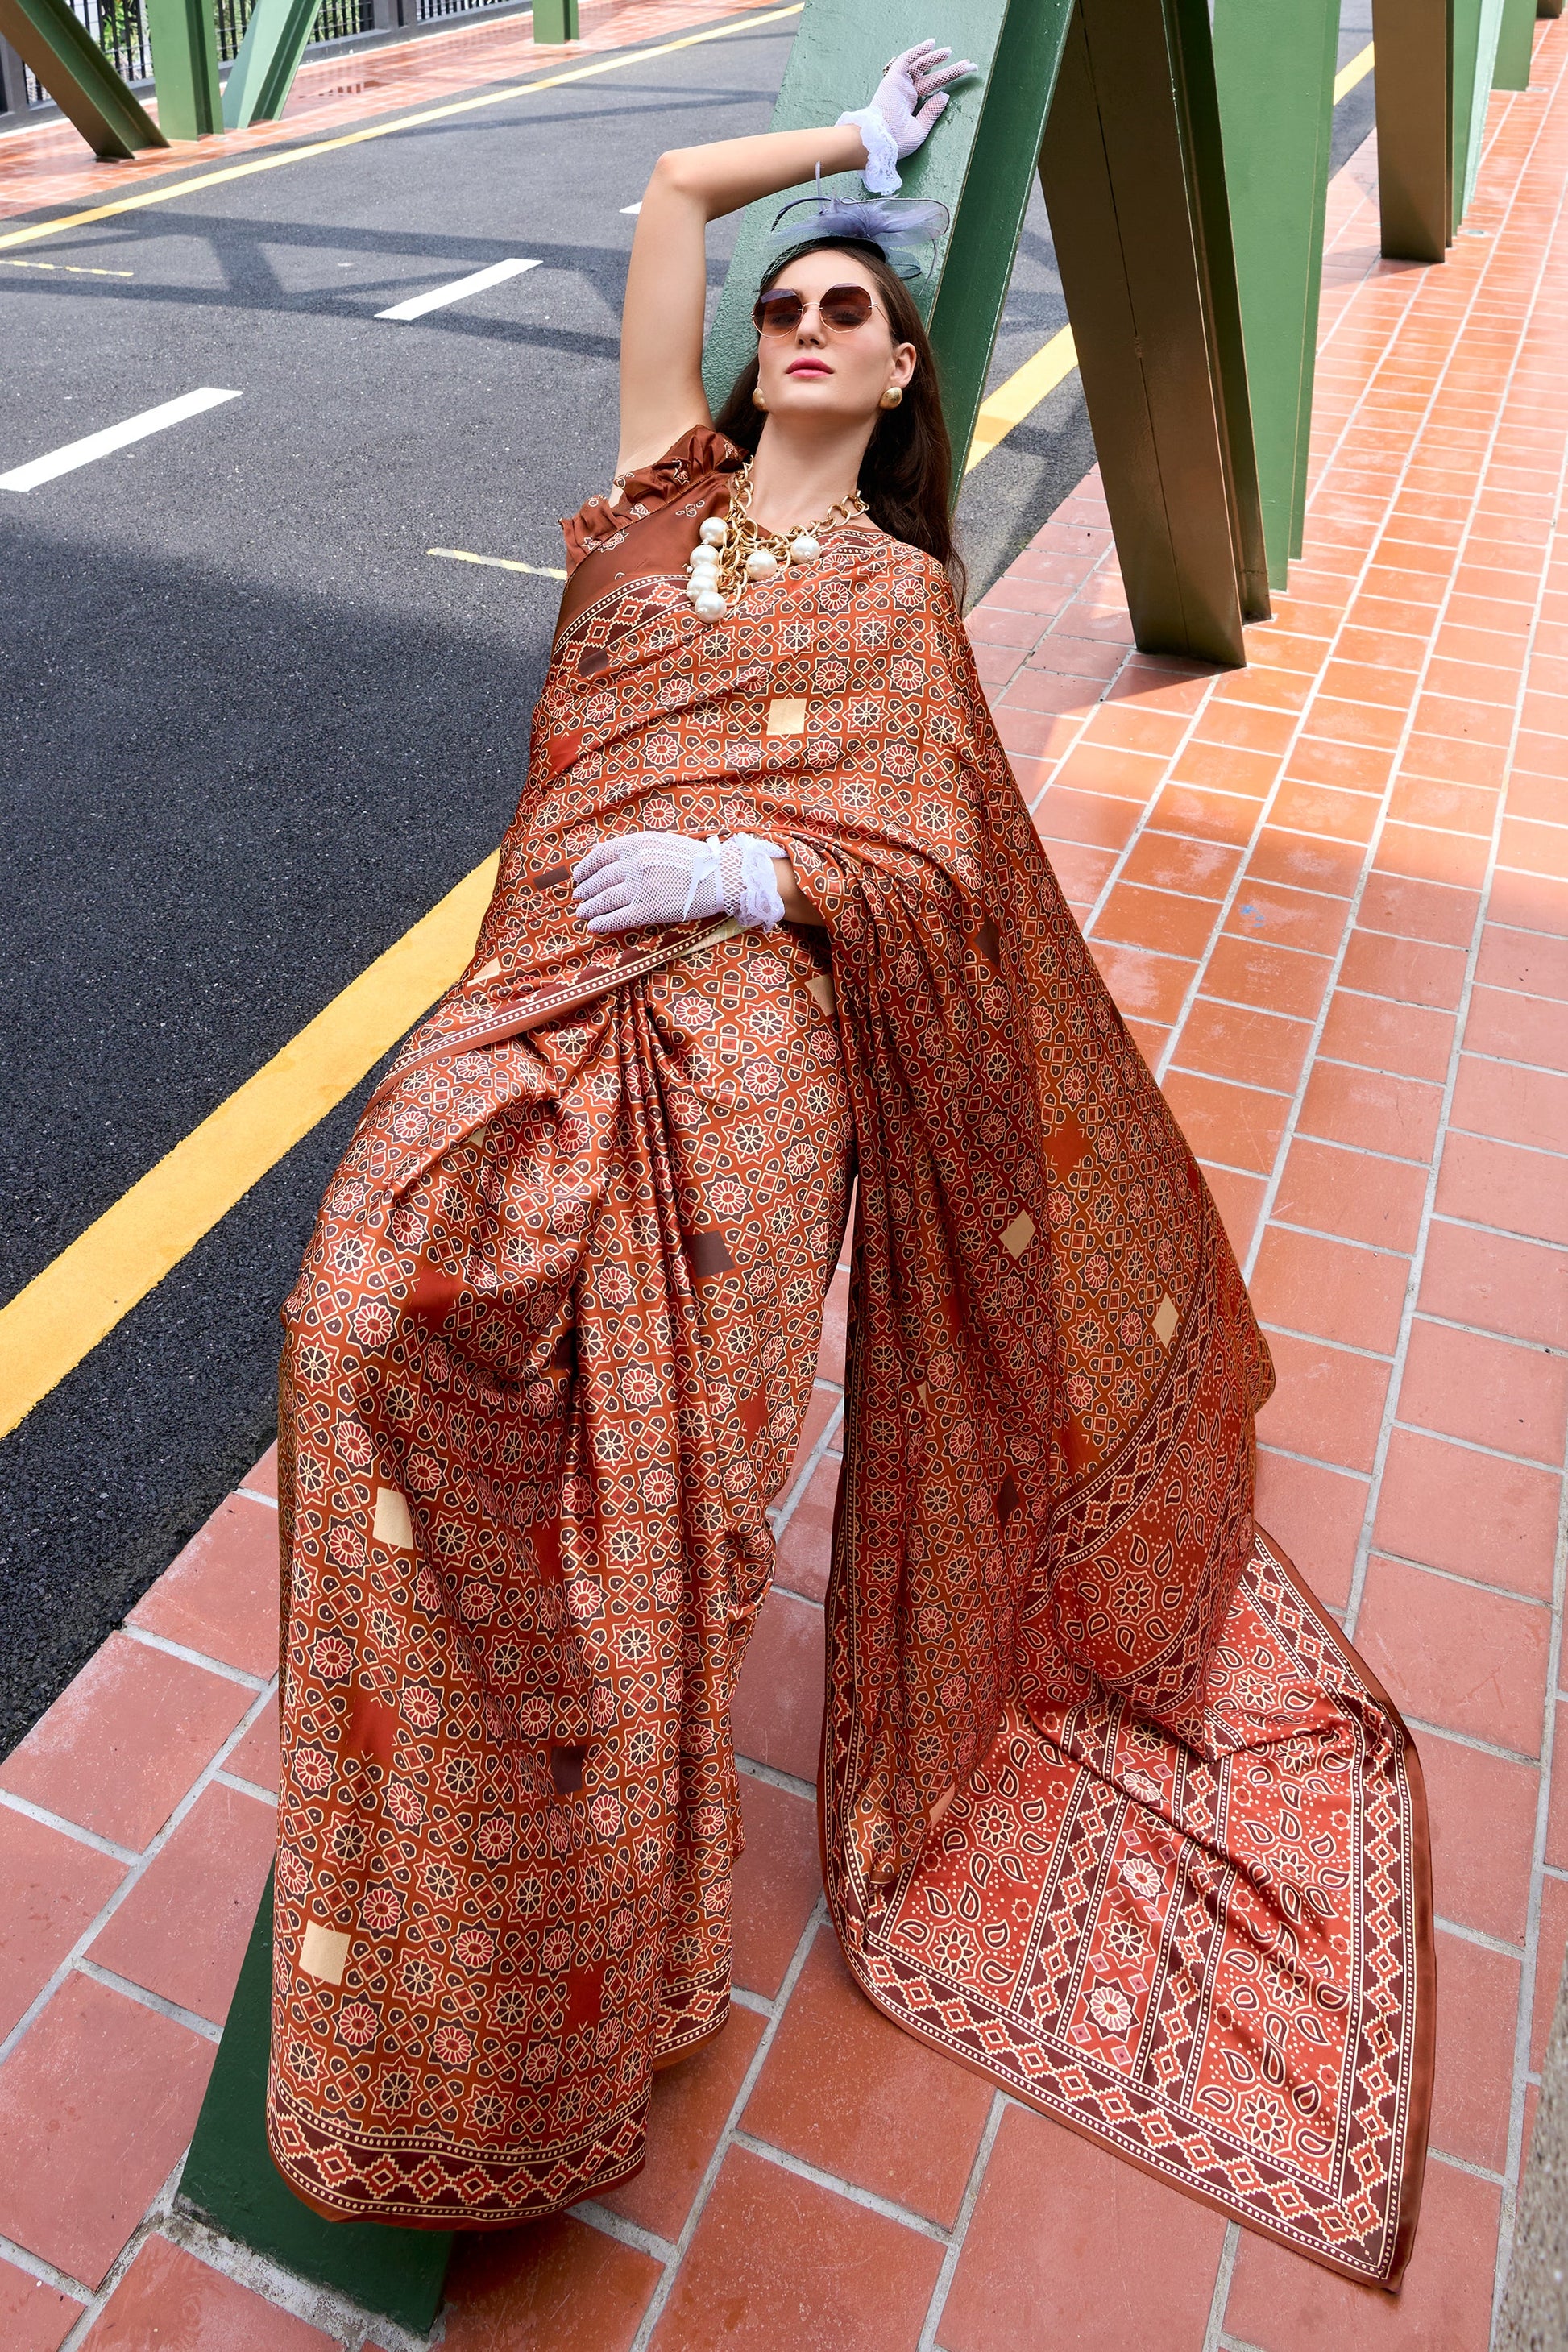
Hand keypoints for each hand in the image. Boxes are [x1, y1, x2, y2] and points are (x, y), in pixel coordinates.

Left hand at [572, 830, 789, 934]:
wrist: (720, 875)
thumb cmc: (694, 859)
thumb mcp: (661, 842)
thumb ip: (636, 848)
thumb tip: (610, 859)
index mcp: (636, 844)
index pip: (599, 855)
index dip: (585, 868)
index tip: (578, 876)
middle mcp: (635, 863)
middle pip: (599, 880)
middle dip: (585, 891)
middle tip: (578, 898)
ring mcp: (641, 887)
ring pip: (605, 900)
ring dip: (589, 908)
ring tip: (582, 913)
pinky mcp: (649, 909)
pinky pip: (619, 917)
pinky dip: (603, 923)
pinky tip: (594, 927)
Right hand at [866, 40, 978, 159]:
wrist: (878, 142)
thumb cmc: (897, 142)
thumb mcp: (920, 130)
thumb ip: (932, 113)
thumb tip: (945, 95)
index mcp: (912, 106)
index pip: (935, 90)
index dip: (951, 82)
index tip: (968, 75)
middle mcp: (907, 94)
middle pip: (932, 78)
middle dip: (952, 71)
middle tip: (969, 65)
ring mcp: (900, 85)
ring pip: (921, 67)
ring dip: (936, 58)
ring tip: (951, 52)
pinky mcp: (893, 79)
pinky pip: (907, 60)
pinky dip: (918, 51)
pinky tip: (932, 44)